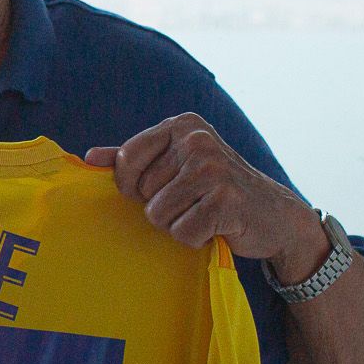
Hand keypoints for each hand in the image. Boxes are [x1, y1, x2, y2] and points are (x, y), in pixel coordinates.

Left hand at [84, 113, 327, 279]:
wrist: (274, 213)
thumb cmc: (217, 187)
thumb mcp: (177, 162)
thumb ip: (133, 157)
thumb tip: (88, 157)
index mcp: (182, 125)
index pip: (128, 157)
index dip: (130, 183)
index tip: (149, 190)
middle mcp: (198, 140)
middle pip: (142, 191)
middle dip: (161, 205)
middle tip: (193, 201)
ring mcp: (213, 169)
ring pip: (157, 214)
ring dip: (177, 223)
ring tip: (203, 213)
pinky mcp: (225, 201)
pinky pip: (182, 232)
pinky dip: (194, 238)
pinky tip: (216, 227)